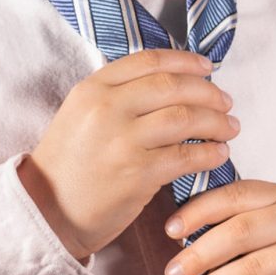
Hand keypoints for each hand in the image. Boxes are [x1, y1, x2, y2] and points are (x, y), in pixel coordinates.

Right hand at [18, 49, 239, 257]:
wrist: (46, 213)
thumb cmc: (69, 166)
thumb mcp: (80, 115)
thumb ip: (119, 95)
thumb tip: (174, 82)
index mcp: (92, 89)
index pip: (149, 61)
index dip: (186, 61)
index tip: (208, 68)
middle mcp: (106, 109)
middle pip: (173, 86)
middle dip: (209, 92)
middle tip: (226, 103)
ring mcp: (121, 141)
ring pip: (185, 117)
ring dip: (216, 122)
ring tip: (229, 128)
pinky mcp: (136, 174)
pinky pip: (186, 156)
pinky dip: (210, 153)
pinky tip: (219, 154)